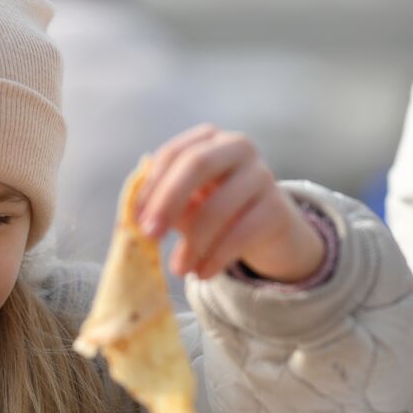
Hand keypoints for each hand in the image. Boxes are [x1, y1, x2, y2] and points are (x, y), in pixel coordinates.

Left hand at [133, 125, 325, 282]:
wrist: (269, 228)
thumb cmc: (218, 210)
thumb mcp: (188, 201)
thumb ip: (163, 202)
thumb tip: (136, 219)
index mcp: (210, 139)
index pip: (174, 154)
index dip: (151, 186)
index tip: (135, 219)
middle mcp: (239, 148)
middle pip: (197, 164)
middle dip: (168, 201)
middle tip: (149, 235)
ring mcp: (262, 175)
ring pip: (219, 206)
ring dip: (193, 243)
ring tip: (179, 268)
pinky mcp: (277, 209)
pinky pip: (240, 234)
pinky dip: (216, 258)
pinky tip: (203, 273)